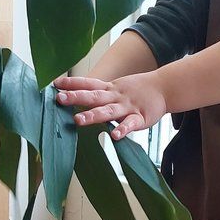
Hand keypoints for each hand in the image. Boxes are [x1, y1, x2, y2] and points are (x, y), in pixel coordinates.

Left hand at [54, 71, 168, 139]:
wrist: (164, 88)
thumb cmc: (136, 90)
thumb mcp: (115, 88)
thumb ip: (98, 93)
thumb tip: (75, 96)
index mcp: (109, 89)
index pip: (88, 83)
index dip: (72, 83)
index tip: (54, 84)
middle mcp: (115, 96)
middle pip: (94, 96)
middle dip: (76, 97)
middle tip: (59, 99)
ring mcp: (127, 107)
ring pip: (108, 111)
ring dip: (93, 115)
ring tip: (77, 120)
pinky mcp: (140, 118)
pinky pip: (130, 124)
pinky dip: (123, 129)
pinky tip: (114, 136)